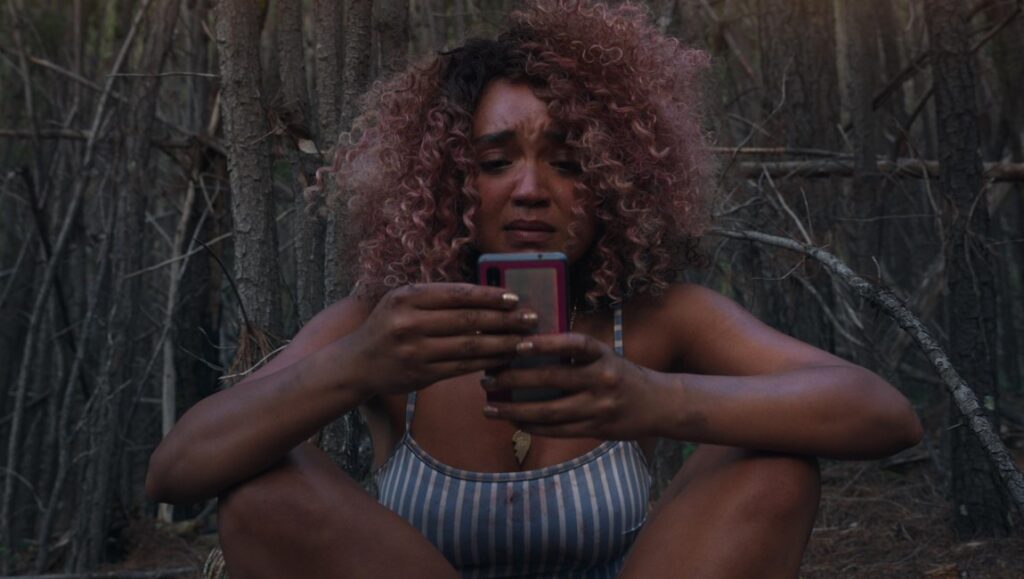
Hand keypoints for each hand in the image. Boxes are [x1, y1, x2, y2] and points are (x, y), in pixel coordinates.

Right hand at [342, 283, 537, 396]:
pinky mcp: (422, 375)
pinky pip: (462, 367)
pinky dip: (487, 362)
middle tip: (531, 319)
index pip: (457, 295)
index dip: (489, 296)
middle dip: (504, 320)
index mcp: (407, 298)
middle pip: (468, 320)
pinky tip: (505, 358)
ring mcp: (416, 351)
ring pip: (469, 346)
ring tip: (525, 341)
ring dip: (502, 344)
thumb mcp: (403, 301)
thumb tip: (487, 294)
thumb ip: (438, 297)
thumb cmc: (389, 325)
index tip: (514, 298)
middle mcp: (409, 323)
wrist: (358, 363)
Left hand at [480, 333, 661, 439]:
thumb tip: (527, 350)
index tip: (518, 344)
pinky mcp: (596, 429)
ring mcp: (599, 407)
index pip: (573, 345)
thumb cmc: (623, 375)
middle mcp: (602, 380)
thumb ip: (574, 356)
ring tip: (490, 408)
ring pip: (550, 411)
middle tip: (486, 379)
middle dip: (514, 380)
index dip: (546, 344)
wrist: (659, 405)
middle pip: (552, 381)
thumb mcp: (605, 357)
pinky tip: (514, 422)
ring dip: (515, 411)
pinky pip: (558, 430)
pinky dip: (533, 426)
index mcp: (603, 356)